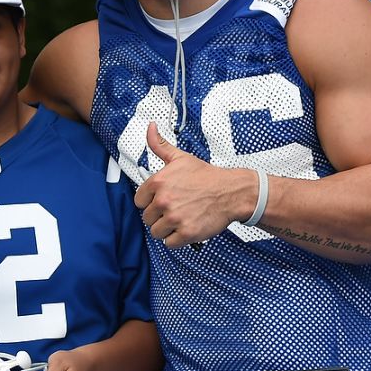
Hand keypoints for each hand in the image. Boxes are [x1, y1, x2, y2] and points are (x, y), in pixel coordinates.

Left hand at [134, 123, 254, 247]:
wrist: (231, 192)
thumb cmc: (207, 177)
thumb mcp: (180, 158)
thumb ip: (160, 145)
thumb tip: (150, 128)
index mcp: (159, 182)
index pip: (139, 201)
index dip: (151, 202)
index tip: (163, 200)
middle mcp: (164, 200)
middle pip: (147, 218)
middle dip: (160, 216)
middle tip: (177, 208)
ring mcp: (175, 218)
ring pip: (157, 232)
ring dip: (168, 228)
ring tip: (182, 218)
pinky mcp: (186, 233)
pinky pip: (170, 243)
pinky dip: (178, 239)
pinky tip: (187, 226)